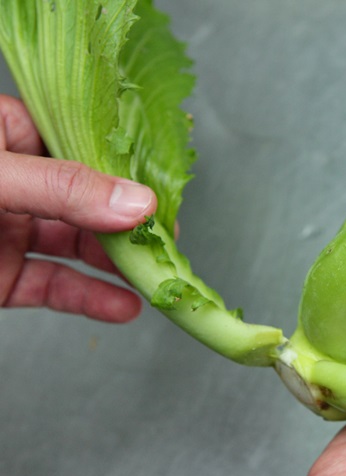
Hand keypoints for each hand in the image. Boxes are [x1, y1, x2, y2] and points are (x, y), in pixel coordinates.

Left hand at [0, 94, 155, 321]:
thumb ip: (61, 188)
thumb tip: (137, 202)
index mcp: (6, 137)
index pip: (85, 149)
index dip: (129, 174)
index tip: (165, 199)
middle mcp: (16, 183)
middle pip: (91, 203)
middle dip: (131, 228)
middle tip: (169, 248)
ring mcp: (9, 231)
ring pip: (79, 248)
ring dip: (119, 267)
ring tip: (158, 282)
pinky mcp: (2, 277)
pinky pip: (56, 286)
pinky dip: (90, 300)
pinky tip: (122, 308)